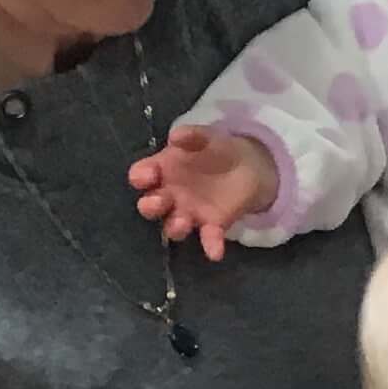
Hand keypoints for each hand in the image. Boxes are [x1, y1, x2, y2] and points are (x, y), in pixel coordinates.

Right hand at [128, 126, 274, 261]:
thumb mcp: (205, 138)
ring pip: (173, 226)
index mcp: (162, 169)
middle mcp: (169, 195)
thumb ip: (192, 136)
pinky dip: (211, 245)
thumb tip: (176, 136)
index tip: (146, 176)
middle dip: (151, 206)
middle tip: (160, 201)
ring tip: (183, 222)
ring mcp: (189, 212)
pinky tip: (215, 252)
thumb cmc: (214, 149)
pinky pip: (208, 237)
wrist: (246, 166)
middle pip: (152, 206)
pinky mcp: (212, 225)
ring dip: (175, 227)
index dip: (140, 177)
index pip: (142, 175)